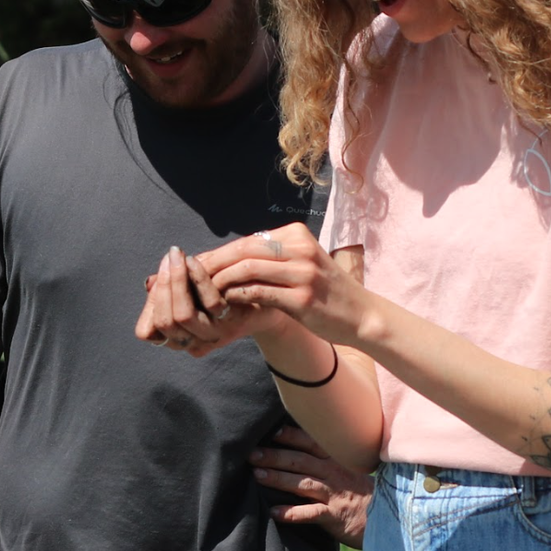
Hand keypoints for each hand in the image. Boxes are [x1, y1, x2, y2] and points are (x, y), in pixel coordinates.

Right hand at [135, 245, 273, 355]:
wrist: (264, 294)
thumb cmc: (221, 287)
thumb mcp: (191, 285)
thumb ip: (170, 287)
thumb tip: (149, 283)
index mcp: (176, 336)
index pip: (146, 331)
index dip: (150, 303)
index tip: (160, 272)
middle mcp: (191, 342)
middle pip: (165, 321)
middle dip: (165, 284)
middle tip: (171, 256)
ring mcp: (212, 336)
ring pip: (182, 315)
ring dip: (178, 280)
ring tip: (181, 256)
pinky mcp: (232, 325)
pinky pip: (209, 303)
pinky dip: (199, 278)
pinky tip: (197, 260)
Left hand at [200, 223, 374, 347]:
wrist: (360, 315)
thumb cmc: (325, 293)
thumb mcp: (301, 264)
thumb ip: (271, 258)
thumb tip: (229, 258)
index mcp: (298, 234)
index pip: (248, 241)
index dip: (219, 253)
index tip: (197, 266)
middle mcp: (300, 248)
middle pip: (244, 250)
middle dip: (213, 264)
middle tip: (190, 278)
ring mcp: (303, 272)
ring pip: (247, 269)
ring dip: (221, 282)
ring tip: (205, 294)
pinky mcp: (302, 298)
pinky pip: (258, 292)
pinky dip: (237, 297)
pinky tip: (225, 305)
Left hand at [253, 425, 369, 544]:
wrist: (389, 520)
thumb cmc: (363, 495)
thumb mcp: (350, 471)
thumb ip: (328, 461)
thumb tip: (300, 451)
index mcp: (337, 461)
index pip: (312, 442)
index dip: (291, 436)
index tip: (270, 431)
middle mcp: (334, 474)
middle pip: (301, 461)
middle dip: (275, 456)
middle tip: (252, 454)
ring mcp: (334, 495)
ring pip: (302, 483)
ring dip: (279, 478)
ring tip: (257, 476)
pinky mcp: (334, 516)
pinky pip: (310, 513)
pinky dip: (291, 513)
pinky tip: (273, 512)